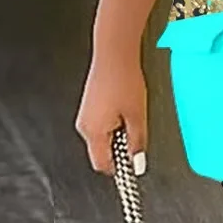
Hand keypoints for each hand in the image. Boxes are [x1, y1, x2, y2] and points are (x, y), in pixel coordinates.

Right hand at [75, 53, 148, 175]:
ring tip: (131, 113)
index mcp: (93, 132)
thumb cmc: (124, 80)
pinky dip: (113, 122)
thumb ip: (137, 143)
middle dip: (120, 147)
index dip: (120, 169)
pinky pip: (100, 123)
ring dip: (117, 133)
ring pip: (102, 137)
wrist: (114, 54)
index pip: (102, 164)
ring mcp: (85, 115)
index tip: (133, 165)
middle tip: (136, 131)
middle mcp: (84, 126)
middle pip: (102, 151)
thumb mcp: (138, 116)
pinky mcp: (89, 106)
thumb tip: (137, 163)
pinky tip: (124, 107)